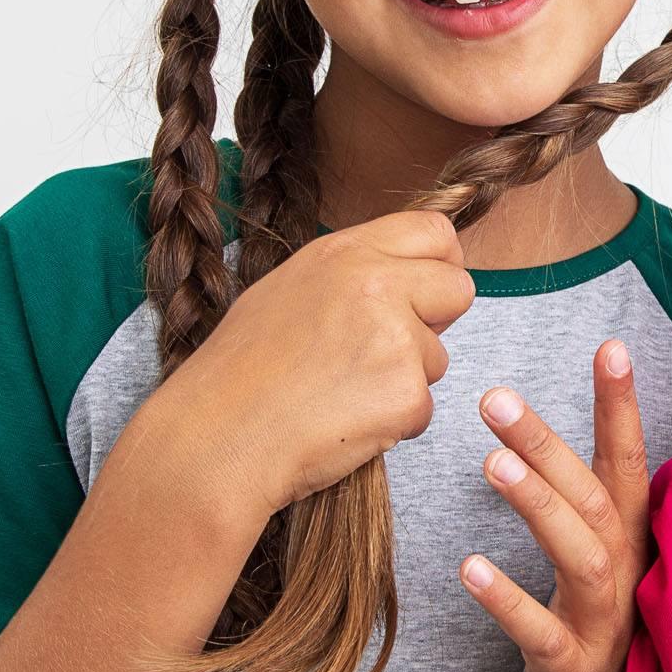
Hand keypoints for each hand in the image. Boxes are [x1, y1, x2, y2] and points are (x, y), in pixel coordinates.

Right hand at [151, 210, 474, 520]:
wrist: (214, 439)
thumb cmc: (240, 374)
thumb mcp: (288, 290)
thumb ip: (353, 274)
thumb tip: (406, 275)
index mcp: (344, 253)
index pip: (434, 232)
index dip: (438, 264)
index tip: (425, 292)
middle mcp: (376, 284)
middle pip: (458, 288)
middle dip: (436, 321)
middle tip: (384, 351)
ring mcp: (395, 337)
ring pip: (438, 357)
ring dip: (405, 379)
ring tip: (340, 393)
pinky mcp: (405, 393)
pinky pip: (423, 407)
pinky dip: (394, 422)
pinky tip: (343, 423)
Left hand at [458, 340, 649, 671]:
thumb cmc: (607, 635)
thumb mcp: (608, 563)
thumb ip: (590, 505)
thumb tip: (543, 438)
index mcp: (635, 539)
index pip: (629, 461)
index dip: (621, 405)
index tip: (610, 346)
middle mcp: (627, 571)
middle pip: (594, 495)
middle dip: (548, 443)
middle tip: (494, 396)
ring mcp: (604, 622)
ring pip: (580, 554)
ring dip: (538, 506)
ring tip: (490, 464)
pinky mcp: (572, 670)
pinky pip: (540, 633)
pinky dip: (508, 600)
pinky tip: (469, 568)